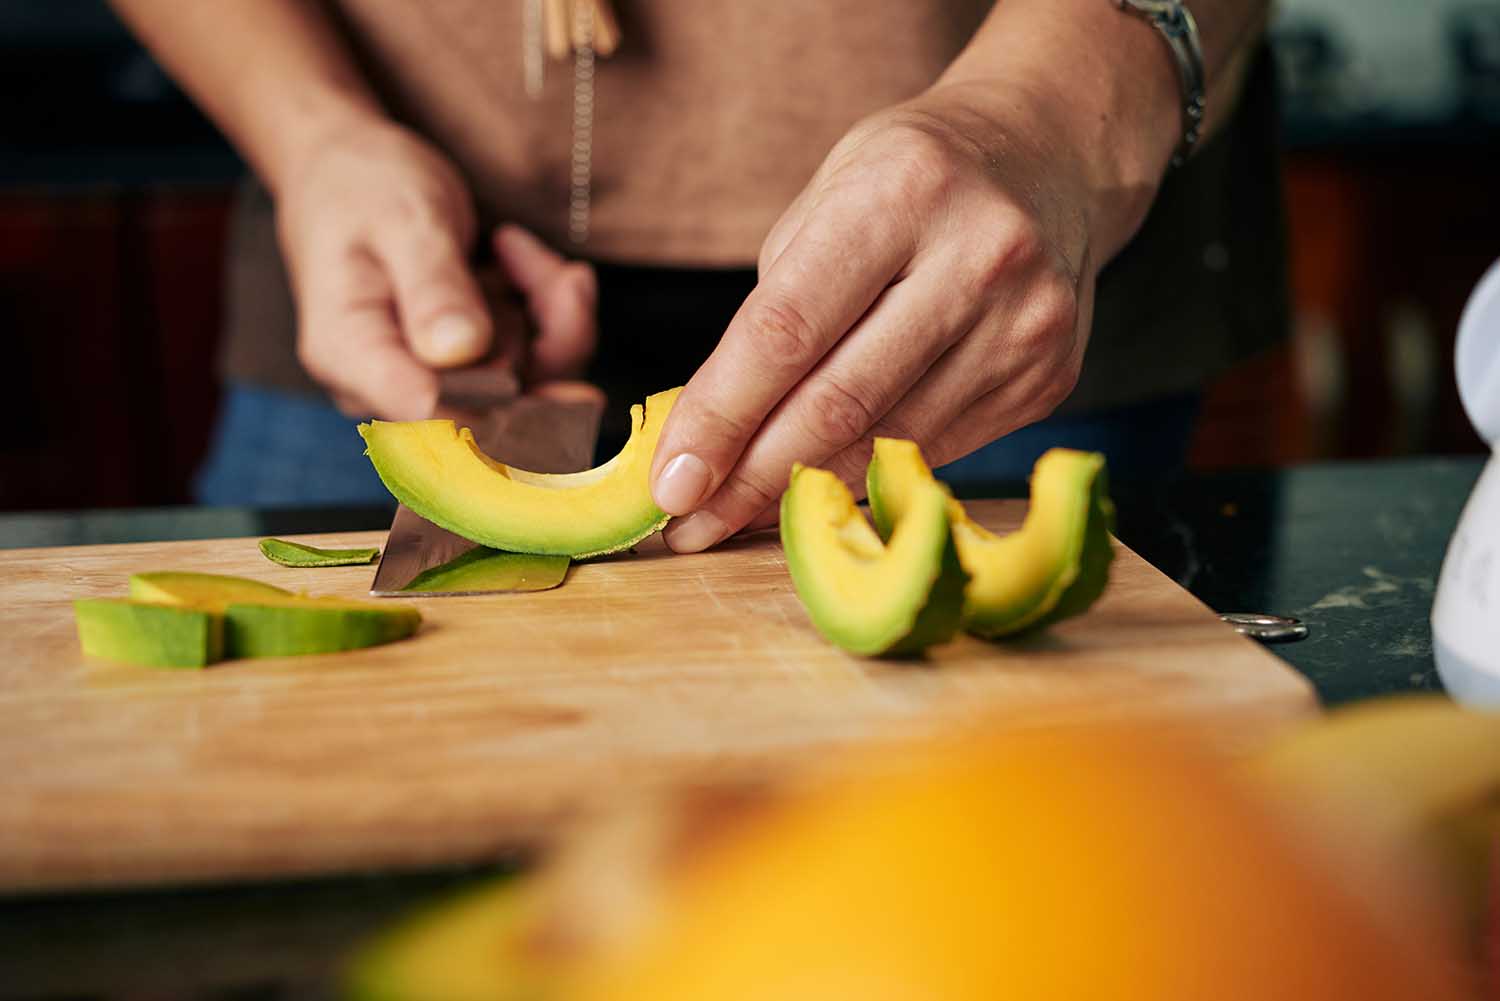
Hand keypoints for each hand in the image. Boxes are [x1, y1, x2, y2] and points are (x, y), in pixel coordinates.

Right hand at [276, 119, 596, 419]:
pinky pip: (540, 366)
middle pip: (496, 410)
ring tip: (518, 247)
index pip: (427, 411)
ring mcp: (436, 384)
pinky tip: (537, 265)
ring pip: (533, 388)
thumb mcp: (403, 219)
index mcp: (349, 354)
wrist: (354, 173)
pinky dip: (555, 316)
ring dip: (555, 319)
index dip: (501, 400)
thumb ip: (433, 285)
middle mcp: (390, 387)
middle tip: (541, 264)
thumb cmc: (366, 187)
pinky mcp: (473, 374)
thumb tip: (461, 353)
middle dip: (543, 337)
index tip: (555, 360)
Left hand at [650, 82, 1147, 551]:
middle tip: (689, 526)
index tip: (669, 482)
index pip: (787, 330)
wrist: (1054, 159)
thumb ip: (780, 305)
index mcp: (902, 191)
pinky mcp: (1049, 379)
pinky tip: (814, 489)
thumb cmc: (914, 176)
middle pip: (839, 402)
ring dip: (800, 493)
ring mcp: (1025, 326)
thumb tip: (715, 433)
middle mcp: (977, 257)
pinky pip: (931, 449)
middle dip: (750, 478)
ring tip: (735, 518)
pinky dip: (862, 476)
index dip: (720, 416)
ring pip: (886, 442)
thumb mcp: (831, 192)